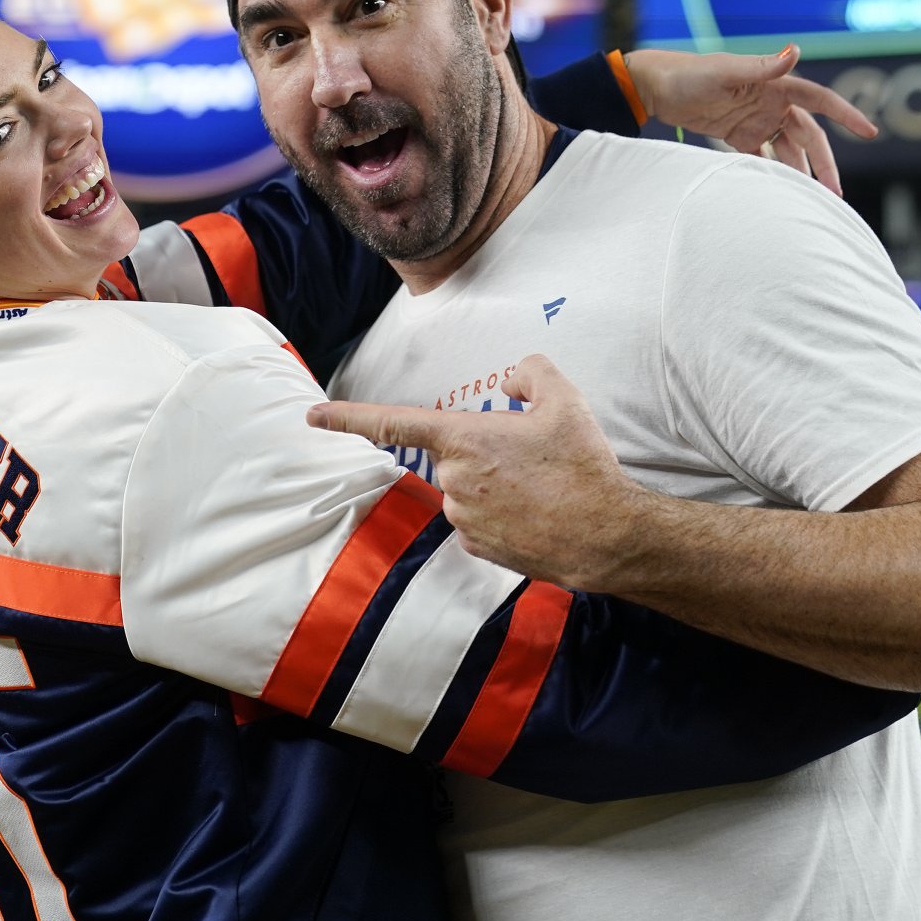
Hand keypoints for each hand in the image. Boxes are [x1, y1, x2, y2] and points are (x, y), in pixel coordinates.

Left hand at [306, 355, 645, 590]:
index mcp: (463, 439)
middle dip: (488, 453)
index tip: (313, 416)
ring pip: (469, 490)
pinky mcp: (478, 548)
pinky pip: (481, 521)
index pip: (392, 422)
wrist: (607, 535)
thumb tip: (510, 382)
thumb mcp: (565, 400)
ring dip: (498, 486)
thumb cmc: (583, 467)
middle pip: (456, 456)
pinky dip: (504, 514)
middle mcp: (453, 480)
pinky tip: (537, 515)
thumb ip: (531, 372)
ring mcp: (462, 519)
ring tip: (543, 489)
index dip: (348, 417)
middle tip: (535, 460)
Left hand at [624, 45, 876, 196]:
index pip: (820, 100)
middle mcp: (772, 103)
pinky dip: (774, 174)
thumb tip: (796, 50)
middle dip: (824, 164)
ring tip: (811, 202)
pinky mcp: (739, 136)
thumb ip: (761, 66)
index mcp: (775, 84)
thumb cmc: (689, 75)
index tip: (870, 131)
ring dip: (801, 173)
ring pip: (789, 151)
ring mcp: (757, 121)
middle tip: (835, 195)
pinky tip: (782, 194)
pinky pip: (764, 159)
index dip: (846, 115)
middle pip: (808, 136)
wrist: (655, 88)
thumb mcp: (725, 71)